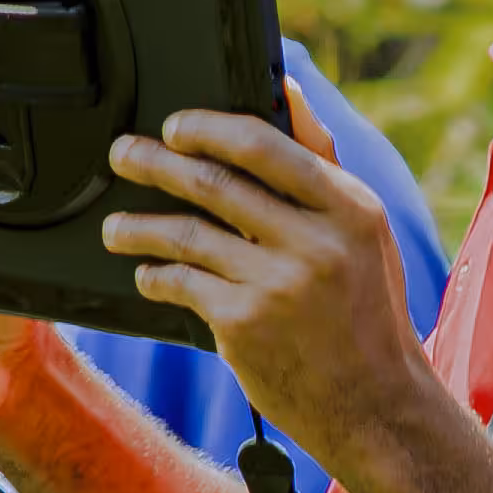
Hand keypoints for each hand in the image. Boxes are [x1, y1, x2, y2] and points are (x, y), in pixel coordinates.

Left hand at [94, 111, 436, 489]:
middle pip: (213, 182)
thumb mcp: (363, 232)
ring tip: (115, 228)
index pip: (265, 145)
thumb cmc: (365, 309)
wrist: (376, 404)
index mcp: (349, 207)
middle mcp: (316, 242)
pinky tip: (147, 275)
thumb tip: (284, 89)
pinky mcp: (244, 326)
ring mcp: (277, 285)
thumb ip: (321, 165)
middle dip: (154, 162)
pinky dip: (156, 276)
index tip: (176, 126)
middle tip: (124, 154)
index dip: (209, 128)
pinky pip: (181, 284)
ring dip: (138, 226)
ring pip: (185, 234)